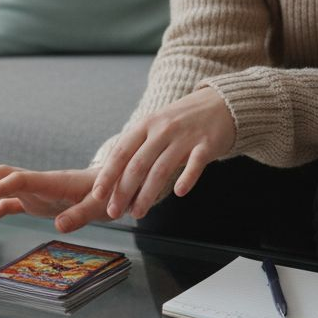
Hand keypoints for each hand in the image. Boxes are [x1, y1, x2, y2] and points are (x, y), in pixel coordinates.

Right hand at [0, 166, 107, 231]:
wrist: (114, 188)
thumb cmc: (108, 194)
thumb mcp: (99, 206)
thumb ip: (79, 215)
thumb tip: (58, 226)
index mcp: (51, 181)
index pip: (19, 179)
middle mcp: (38, 183)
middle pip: (2, 175)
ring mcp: (35, 192)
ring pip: (2, 189)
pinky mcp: (36, 202)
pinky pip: (10, 205)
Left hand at [92, 87, 234, 219]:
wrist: (221, 104)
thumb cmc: (181, 122)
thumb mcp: (154, 127)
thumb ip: (137, 149)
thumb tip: (113, 178)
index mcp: (145, 125)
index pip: (121, 152)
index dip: (108, 174)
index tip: (97, 194)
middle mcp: (162, 130)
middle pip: (138, 164)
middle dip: (123, 191)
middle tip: (114, 212)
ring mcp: (185, 136)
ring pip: (162, 168)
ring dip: (147, 193)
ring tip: (138, 212)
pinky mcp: (207, 144)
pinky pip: (196, 163)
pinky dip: (187, 178)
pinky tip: (178, 193)